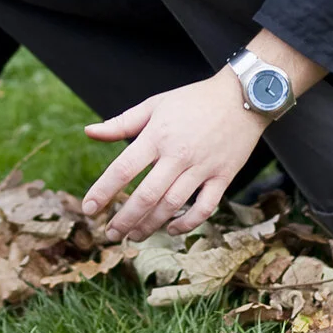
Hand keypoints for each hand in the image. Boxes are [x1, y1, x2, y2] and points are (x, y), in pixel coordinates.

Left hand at [80, 69, 270, 241]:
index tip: (89, 209)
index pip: (123, 168)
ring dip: (150, 225)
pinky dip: (188, 223)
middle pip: (146, 195)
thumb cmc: (193, 100)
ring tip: (134, 236)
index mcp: (157, 135)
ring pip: (172, 205)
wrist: (243, 96)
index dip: (103, 191)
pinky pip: (205, 208)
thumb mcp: (154, 105)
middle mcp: (178, 154)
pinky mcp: (223, 177)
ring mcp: (202, 167)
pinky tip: (171, 229)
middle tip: (110, 234)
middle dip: (125, 219)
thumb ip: (120, 123)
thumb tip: (88, 133)